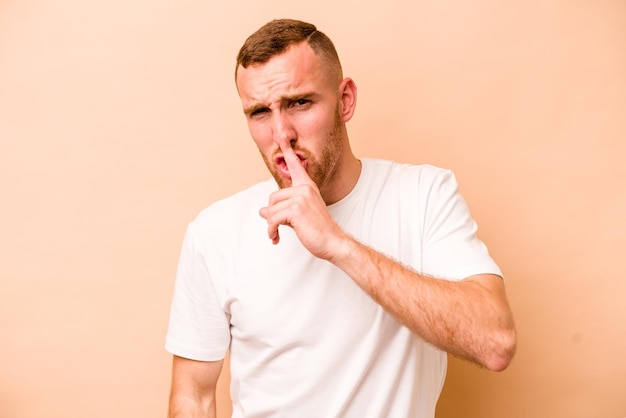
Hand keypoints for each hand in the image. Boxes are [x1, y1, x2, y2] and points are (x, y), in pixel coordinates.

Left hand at [259, 142, 344, 258]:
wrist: (332, 242)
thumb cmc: (318, 230)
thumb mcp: (299, 216)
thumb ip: (282, 210)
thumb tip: (262, 211)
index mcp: (307, 186)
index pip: (295, 166)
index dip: (287, 151)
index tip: (282, 136)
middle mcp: (304, 188)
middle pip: (273, 196)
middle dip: (272, 214)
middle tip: (276, 227)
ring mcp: (300, 198)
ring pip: (271, 209)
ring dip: (271, 225)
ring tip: (276, 234)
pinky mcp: (295, 210)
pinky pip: (272, 219)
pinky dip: (271, 231)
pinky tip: (276, 238)